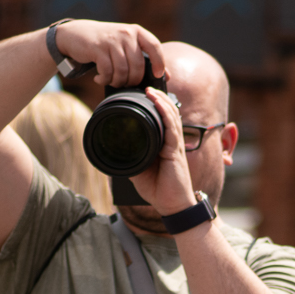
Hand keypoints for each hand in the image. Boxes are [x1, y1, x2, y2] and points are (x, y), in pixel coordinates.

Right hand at [52, 19, 165, 90]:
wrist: (77, 34)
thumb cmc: (106, 44)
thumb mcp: (127, 45)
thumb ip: (144, 57)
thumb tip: (166, 76)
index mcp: (137, 32)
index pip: (155, 47)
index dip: (160, 63)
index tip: (158, 76)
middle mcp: (126, 34)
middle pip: (138, 65)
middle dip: (133, 81)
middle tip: (125, 84)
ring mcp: (112, 40)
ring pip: (122, 71)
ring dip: (117, 82)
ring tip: (111, 82)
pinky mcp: (98, 48)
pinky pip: (107, 71)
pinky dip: (104, 80)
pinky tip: (99, 79)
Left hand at [128, 85, 200, 218]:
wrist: (173, 206)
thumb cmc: (160, 191)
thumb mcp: (140, 173)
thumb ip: (133, 159)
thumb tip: (118, 151)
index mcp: (165, 145)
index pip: (163, 121)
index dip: (156, 107)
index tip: (144, 97)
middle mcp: (172, 142)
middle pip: (169, 113)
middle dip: (159, 98)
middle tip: (146, 87)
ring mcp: (175, 146)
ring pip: (171, 116)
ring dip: (161, 101)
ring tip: (150, 90)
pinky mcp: (176, 151)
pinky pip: (172, 128)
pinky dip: (166, 113)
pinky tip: (160, 103)